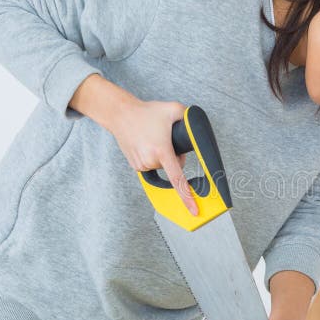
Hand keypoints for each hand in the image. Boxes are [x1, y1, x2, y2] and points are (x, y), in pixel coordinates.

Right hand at [108, 98, 197, 215]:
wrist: (120, 114)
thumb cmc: (147, 112)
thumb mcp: (174, 109)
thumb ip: (190, 116)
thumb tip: (199, 126)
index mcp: (162, 151)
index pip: (177, 179)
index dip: (187, 196)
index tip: (194, 210)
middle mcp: (150, 160)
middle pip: (175, 167)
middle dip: (176, 156)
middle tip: (167, 139)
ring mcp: (141, 164)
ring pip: (163, 167)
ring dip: (164, 157)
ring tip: (154, 139)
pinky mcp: (135, 165)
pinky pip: (153, 166)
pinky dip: (154, 157)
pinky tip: (148, 144)